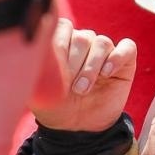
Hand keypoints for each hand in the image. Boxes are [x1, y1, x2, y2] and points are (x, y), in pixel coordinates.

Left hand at [31, 19, 136, 133]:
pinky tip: (106, 74)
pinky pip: (127, 48)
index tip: (54, 69)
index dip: (59, 46)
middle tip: (69, 87)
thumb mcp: (37, 89)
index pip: (62, 27)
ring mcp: (104, 51)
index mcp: (62, 42)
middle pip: (82, 37)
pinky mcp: (125, 61)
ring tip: (82, 89)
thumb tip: (27, 51)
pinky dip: (117, 57)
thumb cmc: (55, 105)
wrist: (76, 127)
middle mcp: (84, 42)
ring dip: (91, 67)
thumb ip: (32, 68)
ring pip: (101, 43)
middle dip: (74, 62)